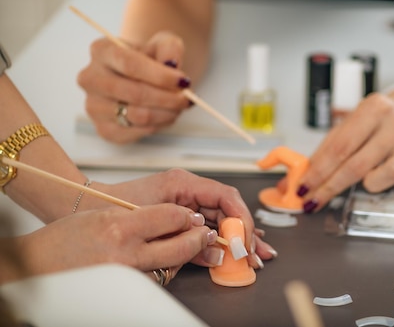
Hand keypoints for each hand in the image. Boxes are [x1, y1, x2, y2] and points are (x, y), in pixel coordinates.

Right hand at [15, 203, 214, 282]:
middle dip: (198, 238)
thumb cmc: (66, 239)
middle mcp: (126, 254)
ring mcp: (127, 277)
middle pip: (181, 246)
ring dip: (183, 256)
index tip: (191, 216)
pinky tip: (161, 262)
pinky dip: (164, 271)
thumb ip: (142, 215)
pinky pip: (157, 281)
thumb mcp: (106, 215)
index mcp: (120, 227)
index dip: (186, 216)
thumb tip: (177, 218)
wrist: (39, 264)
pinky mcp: (127, 292)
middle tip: (203, 232)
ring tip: (183, 245)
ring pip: (173, 266)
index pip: (172, 216)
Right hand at [77, 32, 192, 143]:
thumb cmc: (152, 58)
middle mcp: (90, 78)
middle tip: (186, 98)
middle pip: (134, 93)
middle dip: (167, 98)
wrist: (144, 77)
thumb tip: (171, 64)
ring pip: (137, 115)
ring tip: (179, 106)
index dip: (159, 75)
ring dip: (166, 113)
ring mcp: (93, 106)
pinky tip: (166, 115)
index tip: (183, 81)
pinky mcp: (103, 129)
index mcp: (102, 51)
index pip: (130, 64)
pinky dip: (157, 125)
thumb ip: (170, 48)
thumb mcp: (164, 43)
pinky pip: (135, 132)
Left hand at [82, 169, 276, 269]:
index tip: (246, 241)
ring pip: (222, 219)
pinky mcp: (182, 214)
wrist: (89, 204)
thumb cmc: (117, 205)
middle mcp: (190, 189)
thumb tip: (216, 251)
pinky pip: (209, 226)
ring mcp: (187, 201)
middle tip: (259, 254)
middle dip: (246, 232)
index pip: (226, 197)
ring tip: (256, 255)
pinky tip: (236, 249)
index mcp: (185, 182)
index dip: (241, 219)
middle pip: (229, 209)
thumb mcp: (153, 220)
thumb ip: (186, 236)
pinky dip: (223, 240)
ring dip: (239, 238)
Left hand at [297, 91, 393, 211]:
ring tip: (363, 184)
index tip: (303, 186)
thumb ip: (329, 148)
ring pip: (388, 172)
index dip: (318, 170)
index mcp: (372, 107)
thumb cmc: (379, 123)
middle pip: (357, 162)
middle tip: (314, 199)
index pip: (339, 145)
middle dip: (331, 185)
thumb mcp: (354, 125)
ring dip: (369, 184)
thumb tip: (299, 175)